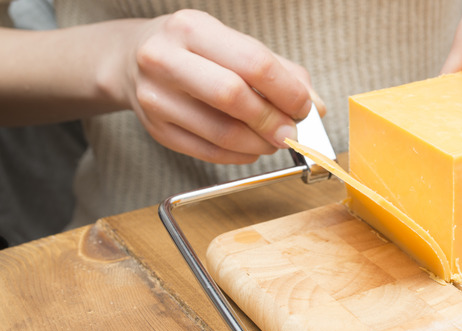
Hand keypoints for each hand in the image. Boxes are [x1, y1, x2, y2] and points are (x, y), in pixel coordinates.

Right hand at [114, 10, 323, 163]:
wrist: (131, 60)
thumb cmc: (194, 52)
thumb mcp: (233, 45)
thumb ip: (280, 72)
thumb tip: (315, 108)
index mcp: (191, 28)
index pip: (253, 62)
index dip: (287, 91)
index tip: (304, 107)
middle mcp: (164, 58)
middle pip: (233, 97)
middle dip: (272, 120)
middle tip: (292, 132)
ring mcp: (154, 96)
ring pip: (220, 132)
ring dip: (259, 144)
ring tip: (273, 141)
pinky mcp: (155, 129)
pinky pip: (207, 152)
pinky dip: (239, 155)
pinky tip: (251, 147)